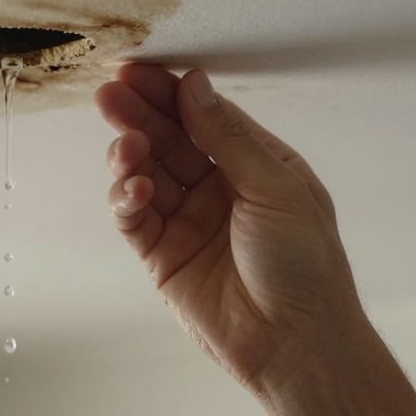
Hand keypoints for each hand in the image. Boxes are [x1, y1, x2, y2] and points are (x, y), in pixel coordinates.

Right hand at [96, 65, 367, 396]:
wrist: (297, 344)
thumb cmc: (305, 266)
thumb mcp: (274, 187)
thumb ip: (227, 136)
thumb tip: (194, 85)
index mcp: (255, 163)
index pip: (204, 115)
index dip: (170, 92)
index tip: (139, 71)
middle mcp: (218, 187)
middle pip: (168, 138)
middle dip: (138, 115)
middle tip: (110, 94)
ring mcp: (188, 221)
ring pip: (145, 174)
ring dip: (130, 156)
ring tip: (126, 148)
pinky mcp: (162, 256)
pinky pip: (134, 218)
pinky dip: (126, 199)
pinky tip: (134, 190)